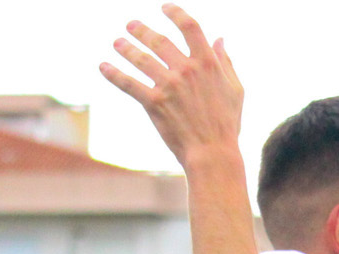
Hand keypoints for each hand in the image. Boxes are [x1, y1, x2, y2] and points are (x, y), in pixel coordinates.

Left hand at [100, 5, 243, 164]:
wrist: (213, 154)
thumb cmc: (227, 124)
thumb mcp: (235, 91)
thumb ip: (226, 62)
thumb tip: (219, 39)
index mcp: (207, 63)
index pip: (189, 27)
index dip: (175, 13)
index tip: (164, 8)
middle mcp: (187, 70)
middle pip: (159, 40)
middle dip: (142, 30)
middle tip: (131, 25)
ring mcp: (169, 86)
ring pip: (140, 58)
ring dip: (126, 48)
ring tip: (117, 43)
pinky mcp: (154, 103)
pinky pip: (128, 83)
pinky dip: (113, 73)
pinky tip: (103, 66)